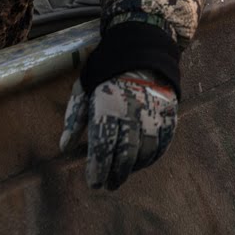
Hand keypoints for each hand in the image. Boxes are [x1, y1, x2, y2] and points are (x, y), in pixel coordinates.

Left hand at [59, 69, 176, 189]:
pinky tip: (141, 162)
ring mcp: (154, 114)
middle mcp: (132, 112)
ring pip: (145, 152)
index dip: (98, 169)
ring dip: (133, 168)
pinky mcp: (169, 114)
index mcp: (108, 106)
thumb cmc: (107, 71)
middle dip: (115, 175)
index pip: (103, 147)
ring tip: (123, 174)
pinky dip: (152, 157)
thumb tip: (64, 147)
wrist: (142, 48)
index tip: (94, 183)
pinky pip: (163, 144)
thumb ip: (75, 118)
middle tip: (109, 185)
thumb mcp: (84, 88)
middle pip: (125, 155)